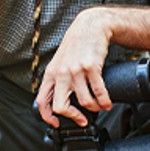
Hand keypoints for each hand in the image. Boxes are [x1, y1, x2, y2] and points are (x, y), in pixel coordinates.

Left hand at [35, 8, 112, 127]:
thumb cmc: (75, 45)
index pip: (42, 101)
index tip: (56, 124)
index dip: (47, 117)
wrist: (90, 26)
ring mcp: (76, 71)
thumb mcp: (60, 62)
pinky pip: (99, 92)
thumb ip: (57, 80)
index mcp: (51, 74)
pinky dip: (104, 101)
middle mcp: (61, 74)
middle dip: (73, 117)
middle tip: (82, 119)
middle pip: (60, 106)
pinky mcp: (91, 67)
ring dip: (94, 108)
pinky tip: (107, 102)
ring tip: (99, 107)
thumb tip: (59, 102)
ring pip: (84, 102)